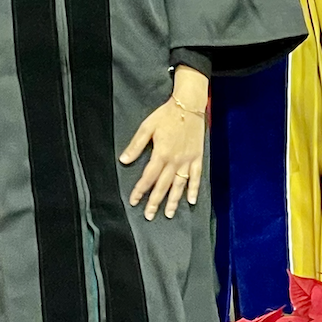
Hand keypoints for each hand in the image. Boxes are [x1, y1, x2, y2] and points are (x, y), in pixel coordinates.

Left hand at [119, 65, 207, 220]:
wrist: (189, 106)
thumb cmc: (166, 115)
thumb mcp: (147, 127)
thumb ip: (136, 145)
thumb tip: (123, 160)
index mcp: (161, 154)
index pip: (148, 177)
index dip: (140, 190)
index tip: (134, 201)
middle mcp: (174, 161)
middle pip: (163, 186)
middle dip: (155, 202)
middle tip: (149, 216)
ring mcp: (187, 161)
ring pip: (179, 185)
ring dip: (173, 201)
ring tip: (169, 214)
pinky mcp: (197, 158)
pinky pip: (196, 177)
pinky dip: (194, 189)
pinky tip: (191, 201)